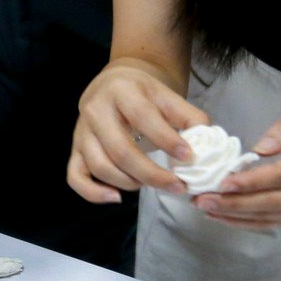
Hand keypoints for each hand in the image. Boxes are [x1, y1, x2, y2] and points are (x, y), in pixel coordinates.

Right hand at [67, 62, 206, 202]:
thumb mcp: (168, 95)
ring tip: (151, 184)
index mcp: (121, 91)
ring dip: (129, 182)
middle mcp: (96, 110)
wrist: (115, 83)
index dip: (167, 140)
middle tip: (177, 186)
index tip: (190, 158)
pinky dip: (93, 192)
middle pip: (121, 150)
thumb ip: (189, 117)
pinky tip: (116, 197)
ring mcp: (81, 132)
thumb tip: (205, 145)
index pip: (143, 119)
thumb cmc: (144, 93)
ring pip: (100, 166)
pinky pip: (75, 176)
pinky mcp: (75, 149)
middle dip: (152, 174)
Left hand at [195, 112, 280, 227]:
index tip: (223, 183)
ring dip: (237, 216)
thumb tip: (258, 149)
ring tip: (206, 209)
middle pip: (274, 203)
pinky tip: (224, 217)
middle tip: (202, 200)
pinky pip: (275, 222)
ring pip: (272, 217)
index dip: (252, 182)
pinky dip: (248, 222)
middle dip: (236, 204)